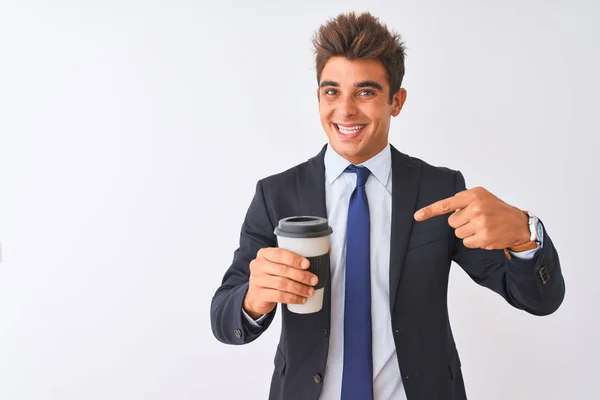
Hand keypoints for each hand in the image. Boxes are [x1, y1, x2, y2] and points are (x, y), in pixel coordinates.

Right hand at [243, 248, 318, 318]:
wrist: (256, 295)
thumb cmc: (273, 275)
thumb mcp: (279, 264)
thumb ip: (298, 257)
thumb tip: (326, 249)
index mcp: (264, 253)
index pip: (279, 253)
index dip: (294, 259)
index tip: (308, 264)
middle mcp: (258, 265)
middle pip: (282, 270)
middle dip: (301, 276)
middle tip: (314, 280)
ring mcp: (257, 280)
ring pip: (282, 284)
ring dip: (299, 288)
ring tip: (310, 291)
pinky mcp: (259, 294)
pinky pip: (278, 296)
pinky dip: (292, 298)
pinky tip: (301, 299)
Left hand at [413, 186, 529, 249]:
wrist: (518, 223)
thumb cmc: (496, 210)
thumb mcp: (481, 197)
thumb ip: (463, 201)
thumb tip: (444, 211)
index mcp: (474, 195)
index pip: (447, 204)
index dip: (430, 210)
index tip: (417, 216)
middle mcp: (477, 207)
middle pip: (452, 222)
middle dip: (461, 223)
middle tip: (476, 220)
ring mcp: (480, 223)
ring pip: (458, 233)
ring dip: (468, 232)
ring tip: (482, 227)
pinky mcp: (484, 237)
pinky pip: (466, 242)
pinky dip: (474, 241)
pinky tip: (485, 235)